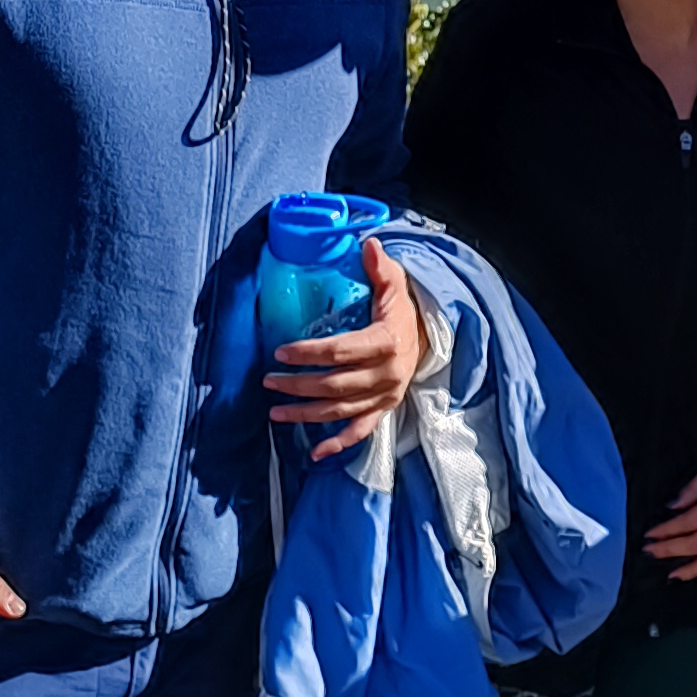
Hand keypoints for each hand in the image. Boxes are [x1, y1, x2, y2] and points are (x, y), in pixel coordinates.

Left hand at [266, 234, 428, 459]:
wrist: (428, 338)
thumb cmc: (401, 310)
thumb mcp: (395, 284)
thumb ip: (380, 267)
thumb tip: (367, 243)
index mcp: (386, 342)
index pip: (340, 351)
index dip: (308, 353)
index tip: (280, 352)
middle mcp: (387, 375)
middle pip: (335, 385)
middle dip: (298, 385)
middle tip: (268, 381)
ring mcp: (386, 397)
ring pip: (340, 411)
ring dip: (306, 414)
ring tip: (275, 412)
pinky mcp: (384, 411)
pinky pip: (360, 432)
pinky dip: (338, 444)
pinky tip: (313, 453)